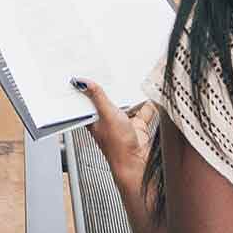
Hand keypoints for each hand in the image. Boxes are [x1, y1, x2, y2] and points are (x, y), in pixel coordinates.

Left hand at [75, 80, 156, 194]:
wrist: (138, 162)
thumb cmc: (117, 146)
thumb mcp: (106, 115)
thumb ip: (97, 97)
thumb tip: (83, 82)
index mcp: (93, 119)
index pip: (86, 99)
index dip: (86, 87)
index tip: (85, 71)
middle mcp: (107, 119)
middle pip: (108, 98)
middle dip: (111, 88)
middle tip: (110, 71)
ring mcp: (123, 121)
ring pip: (127, 103)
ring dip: (130, 96)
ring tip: (131, 81)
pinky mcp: (137, 124)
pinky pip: (143, 110)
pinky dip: (147, 104)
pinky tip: (148, 96)